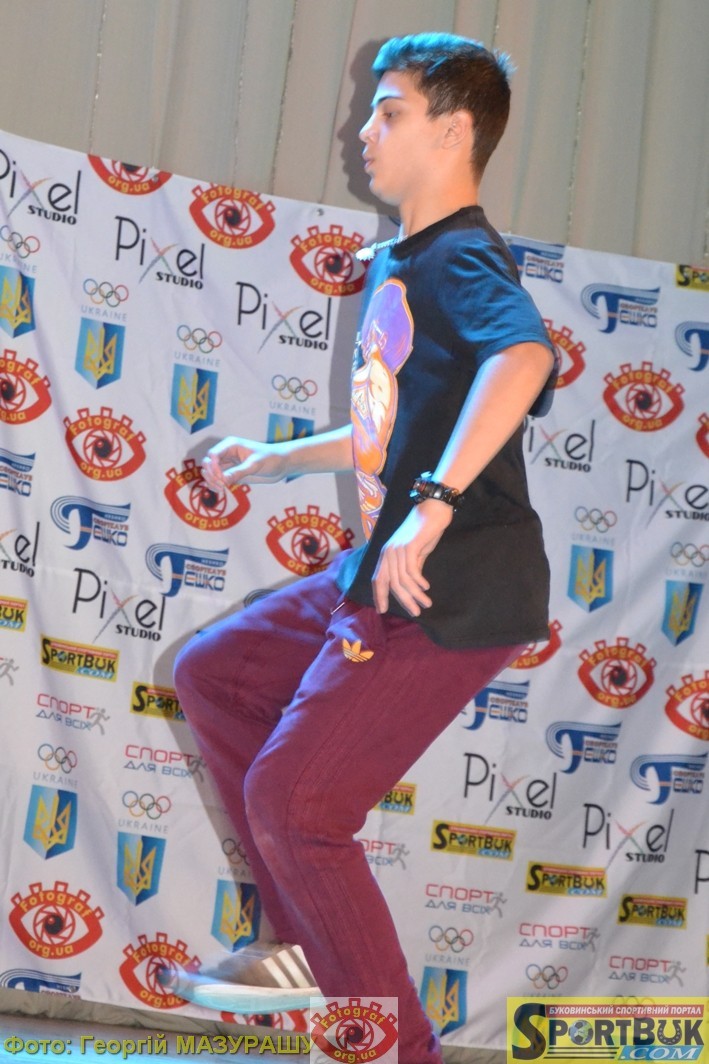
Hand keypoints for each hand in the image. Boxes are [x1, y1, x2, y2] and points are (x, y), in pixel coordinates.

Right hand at [201, 437, 289, 491]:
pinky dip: (215, 485)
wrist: (281, 464)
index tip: (223, 478)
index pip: (212, 455)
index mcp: (231, 445)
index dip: (213, 467)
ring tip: (221, 489)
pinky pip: (217, 479)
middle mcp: (227, 454)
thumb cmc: (271, 458)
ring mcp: (228, 464)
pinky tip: (220, 490)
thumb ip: (239, 472)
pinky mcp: (231, 474)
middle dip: (211, 475)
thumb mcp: (255, 464)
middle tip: (222, 485)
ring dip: (211, 481)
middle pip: (208, 463)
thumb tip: (223, 480)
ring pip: (210, 472)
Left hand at [372, 500, 452, 615]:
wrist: (434, 508)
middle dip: (402, 600)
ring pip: (402, 580)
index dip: (379, 595)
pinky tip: (426, 588)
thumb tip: (411, 583)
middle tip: (416, 613)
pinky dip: (418, 582)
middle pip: (390, 583)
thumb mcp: (416, 552)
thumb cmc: (425, 530)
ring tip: (426, 603)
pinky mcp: (408, 546)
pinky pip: (411, 571)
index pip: (378, 579)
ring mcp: (397, 549)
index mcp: (386, 554)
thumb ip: (411, 566)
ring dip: (415, 594)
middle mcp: (388, 552)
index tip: (383, 610)